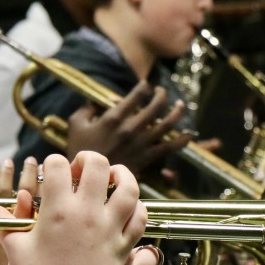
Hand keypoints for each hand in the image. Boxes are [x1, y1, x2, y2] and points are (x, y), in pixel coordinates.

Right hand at [0, 152, 145, 264]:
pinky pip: (140, 218)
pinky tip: (126, 206)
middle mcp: (86, 215)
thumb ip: (2, 220)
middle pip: (98, 165)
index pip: (58, 166)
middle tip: (81, 170)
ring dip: (121, 175)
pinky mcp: (123, 247)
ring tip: (112, 176)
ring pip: (128, 187)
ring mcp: (109, 230)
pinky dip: (137, 207)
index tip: (51, 173)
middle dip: (88, 160)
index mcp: (57, 211)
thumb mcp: (15, 248)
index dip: (53, 163)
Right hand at [65, 81, 190, 175]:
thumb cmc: (79, 150)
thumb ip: (87, 108)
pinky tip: (188, 134)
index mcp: (114, 117)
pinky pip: (169, 148)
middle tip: (161, 92)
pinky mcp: (146, 157)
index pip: (137, 94)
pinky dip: (181, 141)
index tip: (145, 85)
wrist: (88, 180)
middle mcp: (131, 128)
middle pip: (156, 106)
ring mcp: (141, 143)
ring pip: (167, 124)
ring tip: (181, 105)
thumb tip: (98, 101)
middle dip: (161, 95)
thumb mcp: (76, 124)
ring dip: (177, 112)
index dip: (144, 86)